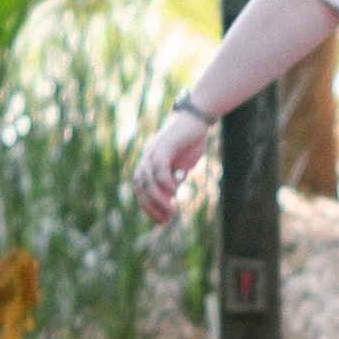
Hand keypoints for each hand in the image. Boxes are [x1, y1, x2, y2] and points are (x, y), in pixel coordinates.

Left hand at [134, 106, 212, 227]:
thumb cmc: (191, 140)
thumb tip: (170, 196)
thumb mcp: (183, 165)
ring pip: (147, 179)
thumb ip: (175, 178)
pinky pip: (159, 168)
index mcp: (149, 163)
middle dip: (151, 206)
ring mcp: (153, 151)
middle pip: (140, 187)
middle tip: (166, 220)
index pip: (142, 189)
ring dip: (157, 198)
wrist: (198, 117)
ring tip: (170, 210)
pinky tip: (175, 192)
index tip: (162, 222)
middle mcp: (147, 157)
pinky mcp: (163, 145)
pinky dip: (164, 182)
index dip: (149, 207)